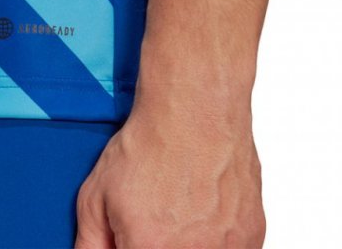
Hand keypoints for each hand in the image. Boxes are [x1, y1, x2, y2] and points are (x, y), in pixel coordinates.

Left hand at [74, 92, 264, 247]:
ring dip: (189, 241)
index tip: (132, 234)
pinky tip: (203, 206)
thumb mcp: (96, 194)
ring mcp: (228, 247)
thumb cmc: (152, 142)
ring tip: (180, 207)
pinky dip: (216, 235)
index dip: (131, 243)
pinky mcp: (252, 234)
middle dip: (157, 242)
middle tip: (156, 216)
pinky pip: (230, 248)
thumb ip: (89, 243)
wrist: (194, 107)